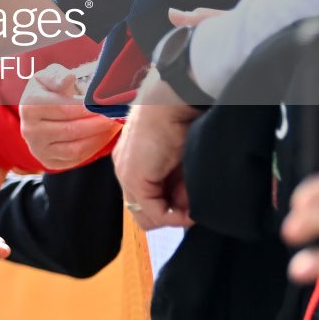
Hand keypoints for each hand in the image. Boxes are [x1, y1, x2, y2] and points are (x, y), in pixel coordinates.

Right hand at [18, 65, 122, 170]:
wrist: (40, 112)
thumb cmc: (49, 90)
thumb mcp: (49, 75)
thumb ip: (58, 74)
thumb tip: (68, 78)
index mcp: (29, 106)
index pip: (64, 109)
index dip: (87, 108)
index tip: (105, 105)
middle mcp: (30, 130)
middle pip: (71, 130)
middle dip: (97, 124)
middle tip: (115, 117)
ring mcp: (38, 149)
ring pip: (74, 148)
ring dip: (98, 138)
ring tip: (113, 126)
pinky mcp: (48, 162)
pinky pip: (75, 159)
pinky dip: (93, 149)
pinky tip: (104, 137)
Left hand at [112, 77, 198, 229]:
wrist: (171, 103)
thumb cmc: (178, 123)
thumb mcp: (178, 160)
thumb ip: (178, 184)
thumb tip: (187, 211)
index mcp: (133, 163)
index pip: (145, 202)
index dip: (170, 209)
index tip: (192, 207)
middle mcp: (125, 171)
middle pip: (144, 213)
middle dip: (170, 215)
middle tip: (193, 207)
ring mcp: (127, 175)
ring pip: (147, 216)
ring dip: (174, 216)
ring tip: (193, 204)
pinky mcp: (135, 179)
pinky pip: (154, 212)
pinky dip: (175, 217)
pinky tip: (190, 210)